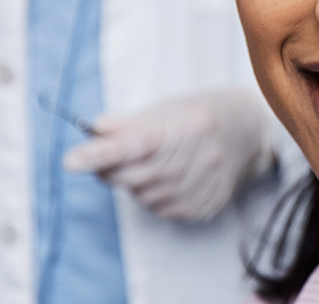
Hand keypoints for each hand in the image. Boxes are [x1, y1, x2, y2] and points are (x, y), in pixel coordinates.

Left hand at [62, 89, 274, 221]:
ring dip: (134, 182)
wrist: (248, 131)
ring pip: (143, 196)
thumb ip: (128, 123)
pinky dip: (153, 195)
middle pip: (132, 175)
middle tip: (107, 156)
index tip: (70, 161)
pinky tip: (167, 178)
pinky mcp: (205, 206)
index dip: (100, 154)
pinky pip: (161, 209)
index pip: (133, 144)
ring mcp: (203, 186)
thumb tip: (94, 130)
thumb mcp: (165, 108)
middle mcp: (197, 159)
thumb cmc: (198, 115)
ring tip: (152, 162)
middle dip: (111, 168)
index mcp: (184, 128)